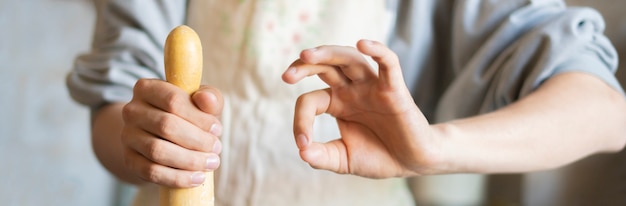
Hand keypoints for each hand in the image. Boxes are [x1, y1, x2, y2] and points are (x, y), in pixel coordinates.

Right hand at [121, 79, 223, 187]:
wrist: (161, 138)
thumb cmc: (188, 115)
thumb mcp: (201, 102)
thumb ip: (209, 97)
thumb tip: (206, 99)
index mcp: (147, 88)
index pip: (173, 100)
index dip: (199, 117)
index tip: (217, 129)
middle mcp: (132, 110)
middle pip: (166, 126)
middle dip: (197, 140)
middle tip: (217, 148)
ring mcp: (127, 136)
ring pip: (158, 151)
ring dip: (189, 160)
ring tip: (211, 163)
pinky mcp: (129, 160)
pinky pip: (151, 172)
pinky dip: (177, 177)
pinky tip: (197, 178)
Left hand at [282, 40, 438, 177]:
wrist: (412, 162)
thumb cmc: (380, 157)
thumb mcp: (344, 159)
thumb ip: (322, 156)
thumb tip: (302, 152)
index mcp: (338, 103)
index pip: (311, 100)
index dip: (300, 120)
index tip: (302, 142)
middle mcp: (353, 90)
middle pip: (326, 66)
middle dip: (304, 65)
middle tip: (287, 75)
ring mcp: (373, 87)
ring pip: (350, 58)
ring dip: (328, 53)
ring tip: (308, 55)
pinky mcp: (395, 89)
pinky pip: (388, 63)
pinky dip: (377, 50)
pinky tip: (363, 44)